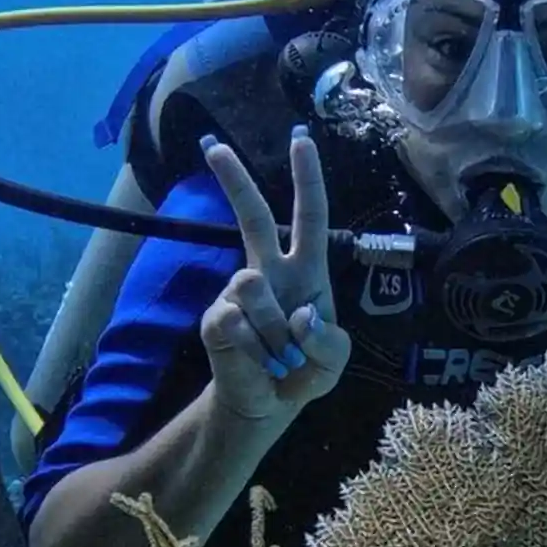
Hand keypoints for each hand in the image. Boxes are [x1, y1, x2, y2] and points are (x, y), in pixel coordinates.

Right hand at [197, 126, 351, 422]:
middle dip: (234, 180)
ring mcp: (237, 292)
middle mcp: (268, 271)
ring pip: (254, 288)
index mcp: (306, 271)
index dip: (307, 180)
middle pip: (253, 217)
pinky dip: (257, 352)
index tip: (300, 141)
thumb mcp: (332, 362)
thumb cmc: (304, 372)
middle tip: (213, 146)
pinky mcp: (216, 318)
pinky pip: (238, 324)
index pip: (310, 217)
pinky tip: (259, 363)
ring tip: (280, 357)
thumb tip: (299, 315)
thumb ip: (328, 342)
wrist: (267, 405)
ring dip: (274, 332)